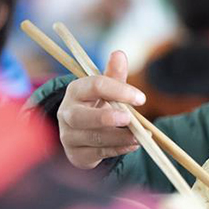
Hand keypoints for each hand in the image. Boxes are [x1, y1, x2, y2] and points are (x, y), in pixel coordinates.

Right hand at [57, 50, 145, 168]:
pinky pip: (98, 153)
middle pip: (82, 116)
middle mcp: (67, 113)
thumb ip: (114, 74)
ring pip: (94, 137)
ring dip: (120, 137)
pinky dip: (118, 149)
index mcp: (76, 91)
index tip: (141, 98)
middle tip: (129, 118)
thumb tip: (119, 53)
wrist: (84, 132)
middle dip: (106, 117)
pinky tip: (133, 145)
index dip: (119, 90)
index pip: (95, 86)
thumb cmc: (98, 104)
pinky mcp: (76, 154)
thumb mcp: (107, 89)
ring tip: (140, 136)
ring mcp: (69, 136)